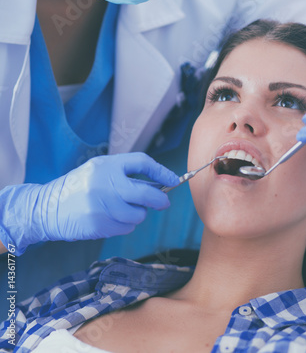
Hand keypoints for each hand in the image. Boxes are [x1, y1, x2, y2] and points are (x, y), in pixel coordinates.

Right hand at [0, 153, 178, 254]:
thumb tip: (158, 186)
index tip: (173, 180)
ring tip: (125, 210)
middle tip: (164, 202)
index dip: (161, 172)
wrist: (48, 207)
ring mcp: (102, 206)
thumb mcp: (98, 171)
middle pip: (146, 193)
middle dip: (159, 199)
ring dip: (138, 214)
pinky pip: (126, 227)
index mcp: (107, 165)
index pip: (142, 163)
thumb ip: (124, 175)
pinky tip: (112, 219)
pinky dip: (125, 225)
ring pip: (138, 214)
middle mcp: (105, 183)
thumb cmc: (79, 187)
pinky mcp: (99, 225)